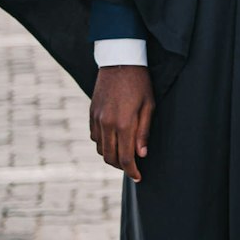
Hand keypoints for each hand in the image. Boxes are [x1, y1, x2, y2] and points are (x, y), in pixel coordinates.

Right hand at [90, 66, 155, 181]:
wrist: (119, 61)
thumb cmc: (140, 83)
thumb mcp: (149, 106)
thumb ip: (143, 132)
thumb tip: (142, 154)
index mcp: (123, 123)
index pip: (126, 157)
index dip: (132, 171)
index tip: (138, 177)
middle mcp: (107, 124)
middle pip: (110, 157)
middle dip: (121, 167)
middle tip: (133, 168)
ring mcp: (96, 119)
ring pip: (100, 149)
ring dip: (111, 156)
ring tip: (124, 155)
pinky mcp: (91, 114)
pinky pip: (94, 137)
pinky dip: (103, 144)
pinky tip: (113, 140)